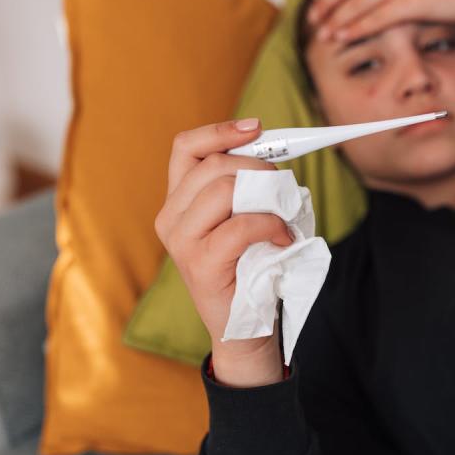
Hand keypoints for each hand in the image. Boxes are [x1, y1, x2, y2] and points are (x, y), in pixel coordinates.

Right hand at [155, 119, 292, 385]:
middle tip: (283, 187)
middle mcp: (170, 218)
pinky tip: (283, 238)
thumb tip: (270, 154)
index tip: (256, 128)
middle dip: (258, 167)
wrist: (244, 327)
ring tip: (283, 217)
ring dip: (266, 197)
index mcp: (178, 202)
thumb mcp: (241, 221)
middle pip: (213, 165)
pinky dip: (271, 225)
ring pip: (224, 189)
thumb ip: (243, 189)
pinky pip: (241, 225)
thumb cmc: (249, 269)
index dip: (220, 131)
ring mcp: (181, 241)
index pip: (186, 147)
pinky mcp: (200, 263)